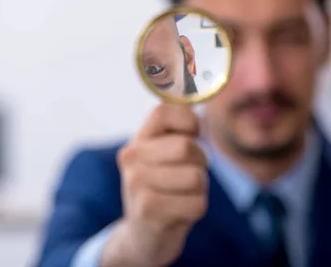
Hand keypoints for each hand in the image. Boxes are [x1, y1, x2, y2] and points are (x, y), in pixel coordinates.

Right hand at [101, 104, 207, 266]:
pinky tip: (178, 212)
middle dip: (199, 163)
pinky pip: (197, 203)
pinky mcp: (148, 210)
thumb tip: (196, 95)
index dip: (189, 121)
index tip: (190, 136)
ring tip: (181, 195)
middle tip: (187, 176)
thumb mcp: (164, 156)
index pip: (165, 110)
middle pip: (187, 147)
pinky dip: (196, 210)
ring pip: (196, 176)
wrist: (142, 236)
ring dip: (199, 189)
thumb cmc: (163, 189)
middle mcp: (131, 157)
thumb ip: (179, 129)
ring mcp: (136, 184)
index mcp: (138, 140)